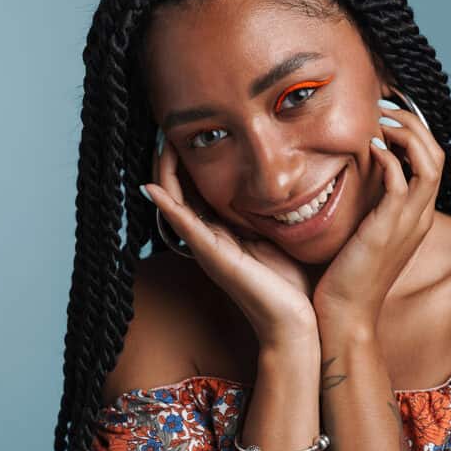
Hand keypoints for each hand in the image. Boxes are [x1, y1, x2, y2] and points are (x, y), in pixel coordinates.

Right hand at [141, 138, 318, 349]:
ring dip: (166, 173)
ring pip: (176, 204)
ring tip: (162, 143)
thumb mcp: (281, 237)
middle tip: (169, 127)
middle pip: (180, 191)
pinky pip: (185, 227)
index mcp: (225, 231)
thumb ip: (273, 214)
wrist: (296, 323)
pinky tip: (154, 188)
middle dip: (172, 160)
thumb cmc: (293, 285)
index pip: (198, 188)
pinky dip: (169, 207)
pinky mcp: (213, 258)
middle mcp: (210, 238)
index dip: (190, 160)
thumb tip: (287, 186)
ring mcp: (207, 248)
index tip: (191, 128)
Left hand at [311, 100, 444, 336]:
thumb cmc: (344, 276)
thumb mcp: (360, 231)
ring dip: (407, 133)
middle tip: (382, 105)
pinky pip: (402, 182)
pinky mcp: (388, 229)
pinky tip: (369, 146)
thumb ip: (364, 202)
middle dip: (413, 122)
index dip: (414, 129)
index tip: (385, 111)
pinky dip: (391, 157)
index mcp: (416, 215)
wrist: (343, 316)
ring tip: (380, 118)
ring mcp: (408, 223)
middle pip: (437, 153)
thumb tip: (348, 172)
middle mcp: (420, 216)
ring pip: (429, 162)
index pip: (430, 159)